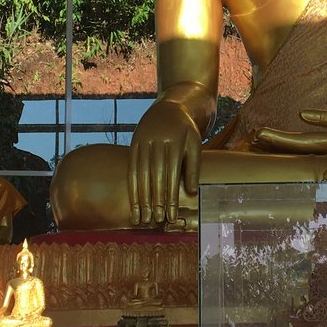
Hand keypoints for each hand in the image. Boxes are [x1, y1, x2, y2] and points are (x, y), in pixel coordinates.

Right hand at [128, 100, 200, 227]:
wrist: (170, 105)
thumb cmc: (186, 130)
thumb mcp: (195, 144)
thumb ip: (193, 167)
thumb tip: (192, 193)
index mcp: (175, 143)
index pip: (172, 176)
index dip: (170, 197)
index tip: (171, 216)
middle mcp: (157, 142)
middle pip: (155, 177)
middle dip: (154, 201)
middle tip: (155, 221)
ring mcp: (143, 142)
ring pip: (140, 174)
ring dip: (140, 198)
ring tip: (141, 218)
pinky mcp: (134, 143)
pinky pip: (131, 168)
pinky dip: (132, 187)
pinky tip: (133, 202)